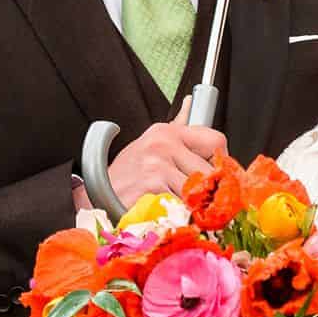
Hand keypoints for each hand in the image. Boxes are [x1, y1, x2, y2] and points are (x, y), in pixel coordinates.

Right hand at [107, 97, 226, 204]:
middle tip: (194, 198)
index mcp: (167, 132)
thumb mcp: (152, 143)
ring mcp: (157, 165)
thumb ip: (178, 126)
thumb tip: (192, 102)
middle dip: (207, 190)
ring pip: (199, 191)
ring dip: (193, 205)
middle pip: (211, 171)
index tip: (214, 174)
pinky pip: (183, 206)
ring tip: (177, 205)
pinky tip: (166, 212)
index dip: (220, 161)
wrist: (97, 195)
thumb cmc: (127, 173)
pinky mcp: (151, 187)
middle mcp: (163, 144)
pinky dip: (179, 215)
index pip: (216, 140)